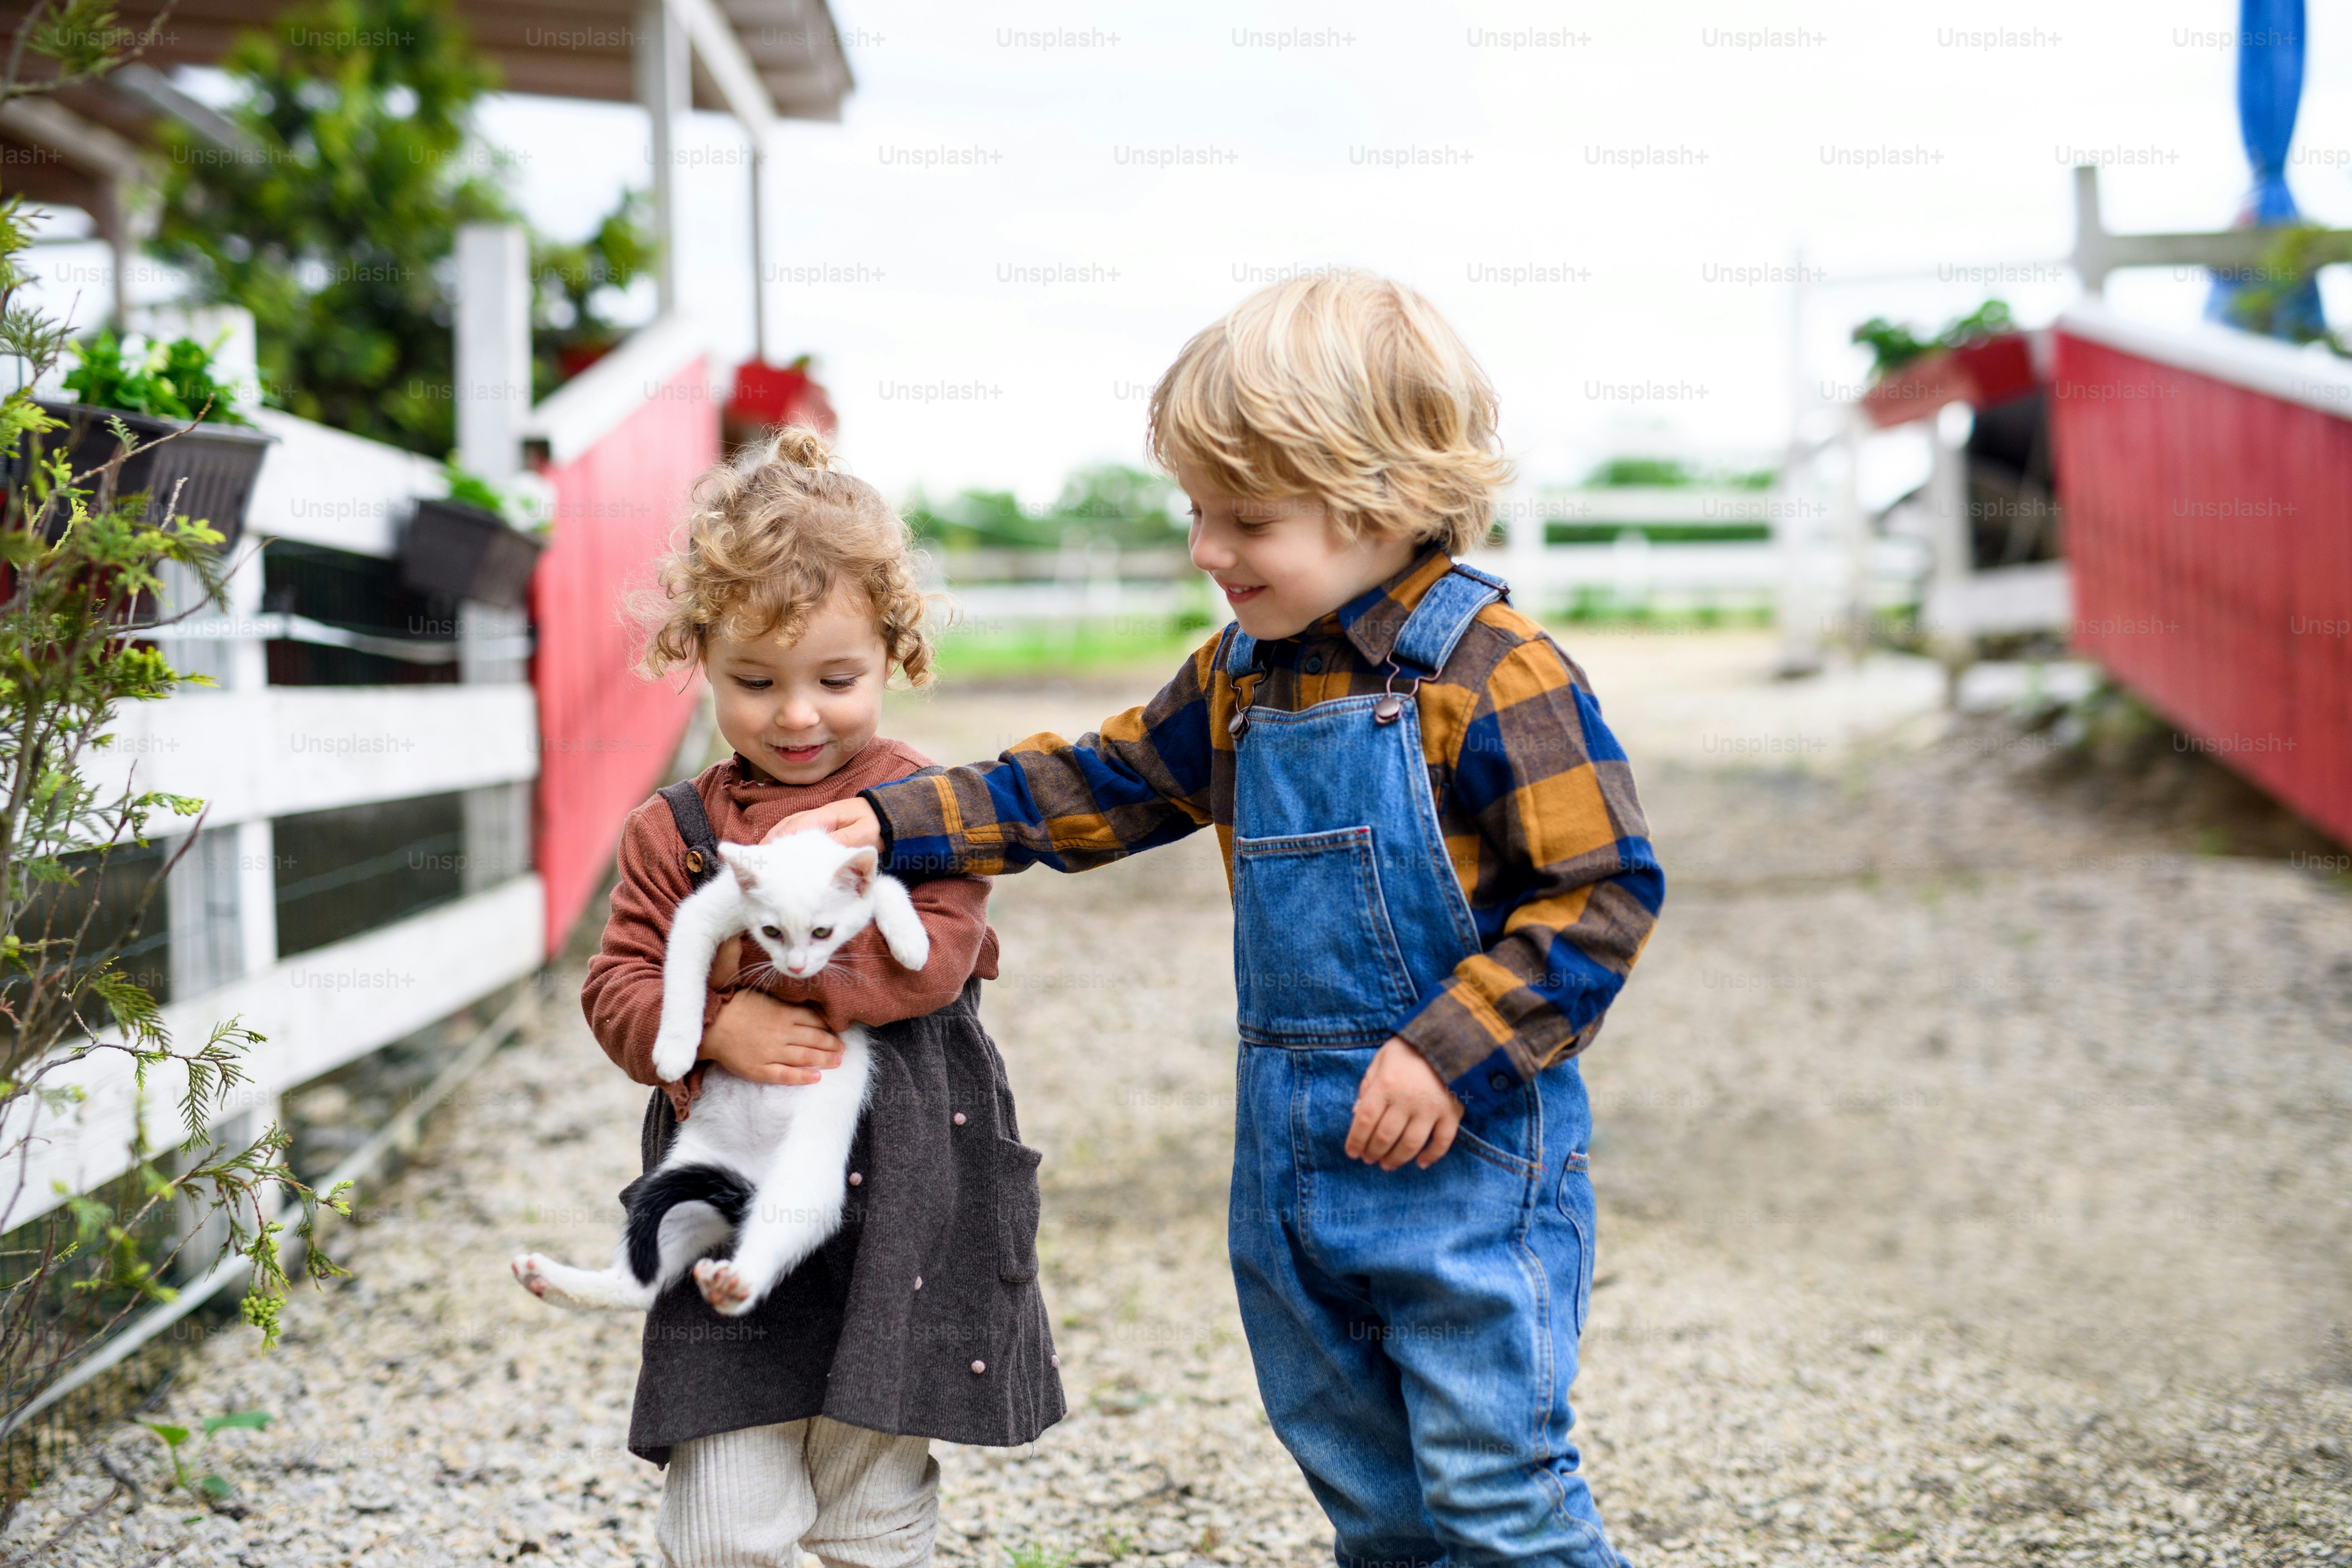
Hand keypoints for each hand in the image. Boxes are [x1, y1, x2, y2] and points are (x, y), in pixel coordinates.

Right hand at [699, 989, 843, 1085]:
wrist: (710, 1025)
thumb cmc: (735, 1007)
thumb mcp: (763, 996)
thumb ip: (783, 1001)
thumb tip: (804, 1001)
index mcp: (783, 1013)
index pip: (814, 1020)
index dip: (829, 1027)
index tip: (838, 1031)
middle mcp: (782, 1033)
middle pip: (815, 1039)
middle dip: (832, 1044)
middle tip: (843, 1049)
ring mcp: (772, 1053)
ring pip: (805, 1057)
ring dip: (825, 1059)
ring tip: (837, 1061)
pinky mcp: (760, 1069)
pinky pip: (786, 1075)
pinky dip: (803, 1077)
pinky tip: (816, 1077)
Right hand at [771, 797, 881, 851]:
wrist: (890, 817)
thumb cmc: (877, 825)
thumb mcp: (863, 833)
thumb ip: (843, 841)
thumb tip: (823, 852)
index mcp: (824, 815)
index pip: (794, 826)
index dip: (777, 839)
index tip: (764, 855)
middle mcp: (816, 817)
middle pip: (786, 828)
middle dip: (770, 843)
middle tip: (758, 862)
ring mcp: (817, 823)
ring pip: (789, 831)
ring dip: (775, 844)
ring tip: (763, 862)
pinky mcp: (821, 831)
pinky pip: (798, 836)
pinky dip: (786, 845)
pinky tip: (781, 859)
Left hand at [1346, 1038, 1463, 1170]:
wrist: (1452, 1038)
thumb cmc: (1411, 1048)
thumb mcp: (1382, 1058)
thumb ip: (1368, 1085)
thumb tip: (1355, 1114)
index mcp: (1386, 1084)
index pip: (1364, 1120)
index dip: (1355, 1140)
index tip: (1351, 1152)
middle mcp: (1407, 1099)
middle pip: (1385, 1136)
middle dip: (1373, 1152)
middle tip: (1368, 1159)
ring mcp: (1431, 1108)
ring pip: (1410, 1144)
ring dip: (1396, 1159)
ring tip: (1387, 1165)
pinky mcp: (1452, 1113)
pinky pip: (1442, 1142)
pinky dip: (1431, 1156)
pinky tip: (1420, 1163)